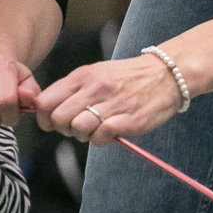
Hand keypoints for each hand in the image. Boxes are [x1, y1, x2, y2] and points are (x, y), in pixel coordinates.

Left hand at [35, 53, 184, 146]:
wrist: (167, 75)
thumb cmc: (129, 77)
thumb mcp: (97, 72)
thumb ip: (73, 89)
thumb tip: (49, 110)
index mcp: (83, 75)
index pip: (45, 101)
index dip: (44, 118)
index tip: (54, 122)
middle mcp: (95, 88)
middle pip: (59, 118)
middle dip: (64, 128)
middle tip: (77, 127)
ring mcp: (113, 104)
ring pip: (77, 128)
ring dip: (83, 135)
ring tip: (95, 130)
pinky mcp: (130, 120)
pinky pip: (100, 137)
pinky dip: (101, 140)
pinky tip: (109, 133)